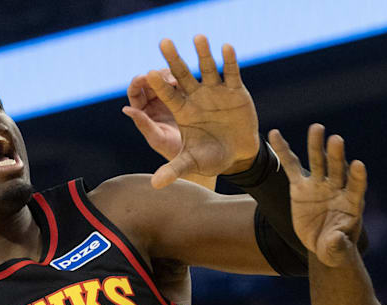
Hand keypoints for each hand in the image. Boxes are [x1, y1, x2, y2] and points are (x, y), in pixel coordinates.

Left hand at [123, 69, 183, 160]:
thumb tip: (125, 109)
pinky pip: (181, 82)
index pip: (134, 92)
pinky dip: (183, 78)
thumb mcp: (158, 138)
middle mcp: (153, 103)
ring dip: (170, 75)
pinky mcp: (184, 95)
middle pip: (150, 81)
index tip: (146, 76)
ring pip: (165, 78)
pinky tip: (188, 81)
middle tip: (168, 78)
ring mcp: (169, 98)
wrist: (197, 155)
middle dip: (156, 76)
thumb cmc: (174, 150)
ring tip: (178, 82)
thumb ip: (143, 124)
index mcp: (143, 112)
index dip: (137, 82)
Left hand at [146, 35, 258, 188]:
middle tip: (164, 42)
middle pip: (182, 75)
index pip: (167, 95)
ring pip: (206, 68)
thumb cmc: (210, 158)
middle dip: (173, 60)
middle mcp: (196, 97)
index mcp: (182, 111)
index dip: (158, 85)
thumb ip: (173, 170)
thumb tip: (154, 185)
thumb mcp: (191, 164)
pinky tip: (226, 47)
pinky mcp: (235, 90)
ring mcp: (215, 91)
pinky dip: (229, 61)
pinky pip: (231, 72)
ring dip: (203, 53)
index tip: (148, 74)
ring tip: (198, 37)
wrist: (238, 155)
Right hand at [268, 125, 366, 267]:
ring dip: (317, 145)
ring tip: (317, 128)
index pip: (357, 187)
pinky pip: (291, 166)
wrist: (322, 244)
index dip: (358, 177)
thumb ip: (338, 244)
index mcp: (352, 203)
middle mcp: (337, 188)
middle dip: (337, 155)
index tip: (359, 165)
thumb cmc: (335, 248)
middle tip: (336, 140)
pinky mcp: (301, 186)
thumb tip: (336, 237)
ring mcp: (319, 185)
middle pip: (337, 168)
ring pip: (318, 162)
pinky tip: (275, 135)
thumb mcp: (337, 251)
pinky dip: (283, 151)